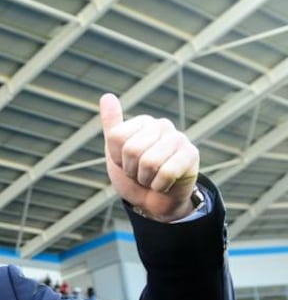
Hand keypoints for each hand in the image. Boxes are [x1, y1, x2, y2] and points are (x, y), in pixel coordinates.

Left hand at [99, 93, 199, 221]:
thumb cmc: (134, 176)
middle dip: (131, 170)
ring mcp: (179, 138)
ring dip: (146, 179)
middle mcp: (162, 125)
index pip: (116, 137)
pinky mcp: (191, 154)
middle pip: (132, 149)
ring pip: (149, 162)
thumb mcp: (115, 153)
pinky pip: (167, 172)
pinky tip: (165, 184)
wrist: (154, 202)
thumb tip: (107, 96)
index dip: (117, 158)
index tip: (126, 163)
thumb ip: (112, 127)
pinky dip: (160, 185)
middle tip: (140, 173)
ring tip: (152, 178)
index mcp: (142, 122)